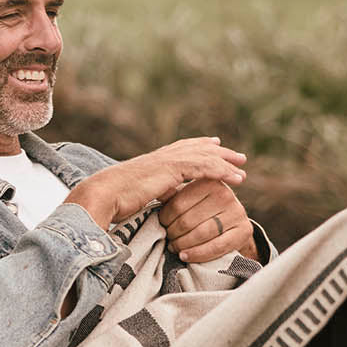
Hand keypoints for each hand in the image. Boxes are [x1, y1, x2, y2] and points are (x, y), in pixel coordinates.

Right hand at [66, 137, 245, 230]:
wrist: (103, 195)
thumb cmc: (112, 200)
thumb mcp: (137, 194)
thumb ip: (153, 192)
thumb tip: (164, 198)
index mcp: (153, 161)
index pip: (181, 149)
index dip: (199, 147)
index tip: (214, 146)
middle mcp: (162, 156)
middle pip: (197, 148)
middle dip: (219, 151)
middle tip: (237, 156)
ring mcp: (167, 161)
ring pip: (204, 157)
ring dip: (226, 162)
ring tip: (242, 169)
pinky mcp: (172, 170)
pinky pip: (204, 168)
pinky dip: (222, 172)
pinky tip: (235, 179)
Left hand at [160, 178, 257, 262]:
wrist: (229, 226)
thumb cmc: (200, 211)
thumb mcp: (188, 199)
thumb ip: (172, 196)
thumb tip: (157, 192)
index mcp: (208, 182)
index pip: (177, 204)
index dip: (165, 219)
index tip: (161, 225)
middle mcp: (225, 194)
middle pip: (188, 220)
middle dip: (173, 234)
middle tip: (168, 239)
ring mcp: (237, 212)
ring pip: (201, 234)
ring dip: (183, 245)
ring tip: (174, 248)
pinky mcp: (244, 230)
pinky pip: (216, 246)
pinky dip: (198, 254)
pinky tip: (185, 256)